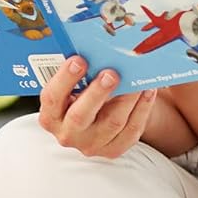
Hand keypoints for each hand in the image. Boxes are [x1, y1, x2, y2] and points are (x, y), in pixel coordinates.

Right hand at [38, 57, 157, 159]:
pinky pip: (131, 130)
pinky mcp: (113, 150)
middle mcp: (68, 134)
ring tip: (136, 79)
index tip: (79, 60)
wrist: (98, 120)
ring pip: (112, 123)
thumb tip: (96, 47)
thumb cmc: (82, 94)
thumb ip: (79, 71)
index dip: (64, 79)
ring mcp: (91, 145)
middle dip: (97, 93)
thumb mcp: (73, 85)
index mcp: (51, 115)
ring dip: (127, 98)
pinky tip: (147, 90)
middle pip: (80, 115)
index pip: (52, 98)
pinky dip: (142, 109)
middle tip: (111, 73)